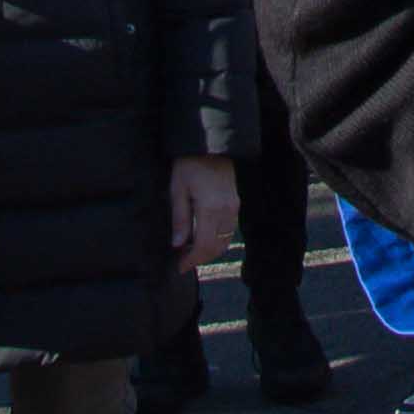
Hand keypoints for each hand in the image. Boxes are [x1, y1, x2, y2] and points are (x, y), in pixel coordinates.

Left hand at [167, 156, 238, 274]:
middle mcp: (226, 210)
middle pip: (216, 247)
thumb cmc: (189, 166)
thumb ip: (180, 218)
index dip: (191, 259)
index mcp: (210, 208)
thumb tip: (177, 244)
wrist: (211, 146)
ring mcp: (233, 207)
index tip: (179, 267)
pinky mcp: (235, 204)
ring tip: (191, 254)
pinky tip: (203, 239)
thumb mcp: (177, 189)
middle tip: (183, 264)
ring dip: (209, 252)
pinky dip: (217, 240)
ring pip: (225, 241)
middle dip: (200, 259)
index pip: (203, 244)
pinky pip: (229, 231)